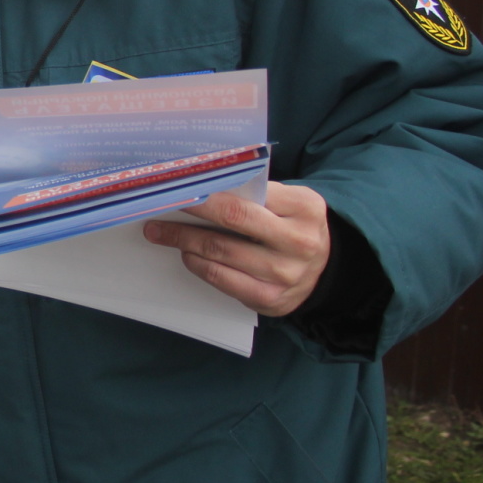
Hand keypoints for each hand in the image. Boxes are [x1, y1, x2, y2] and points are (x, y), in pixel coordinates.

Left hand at [143, 181, 330, 317]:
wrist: (325, 272)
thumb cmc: (294, 228)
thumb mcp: (290, 203)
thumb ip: (258, 194)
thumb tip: (203, 186)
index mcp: (304, 207)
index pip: (248, 193)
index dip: (208, 190)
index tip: (179, 185)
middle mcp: (298, 241)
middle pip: (231, 219)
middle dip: (190, 210)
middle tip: (157, 205)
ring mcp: (285, 273)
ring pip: (220, 250)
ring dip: (182, 239)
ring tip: (158, 231)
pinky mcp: (270, 298)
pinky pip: (222, 278)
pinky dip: (197, 264)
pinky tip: (186, 254)